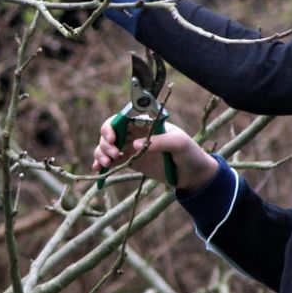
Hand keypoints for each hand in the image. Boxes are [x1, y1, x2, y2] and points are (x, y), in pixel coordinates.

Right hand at [93, 118, 218, 191]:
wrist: (193, 174)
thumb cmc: (189, 152)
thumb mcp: (179, 143)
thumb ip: (160, 142)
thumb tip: (134, 145)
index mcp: (145, 123)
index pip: (122, 118)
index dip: (112, 126)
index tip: (112, 138)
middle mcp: (135, 132)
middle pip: (110, 131)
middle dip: (106, 142)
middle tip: (114, 155)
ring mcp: (131, 147)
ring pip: (107, 146)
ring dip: (101, 153)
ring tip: (106, 164)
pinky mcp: (130, 161)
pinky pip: (111, 160)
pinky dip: (101, 163)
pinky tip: (98, 170)